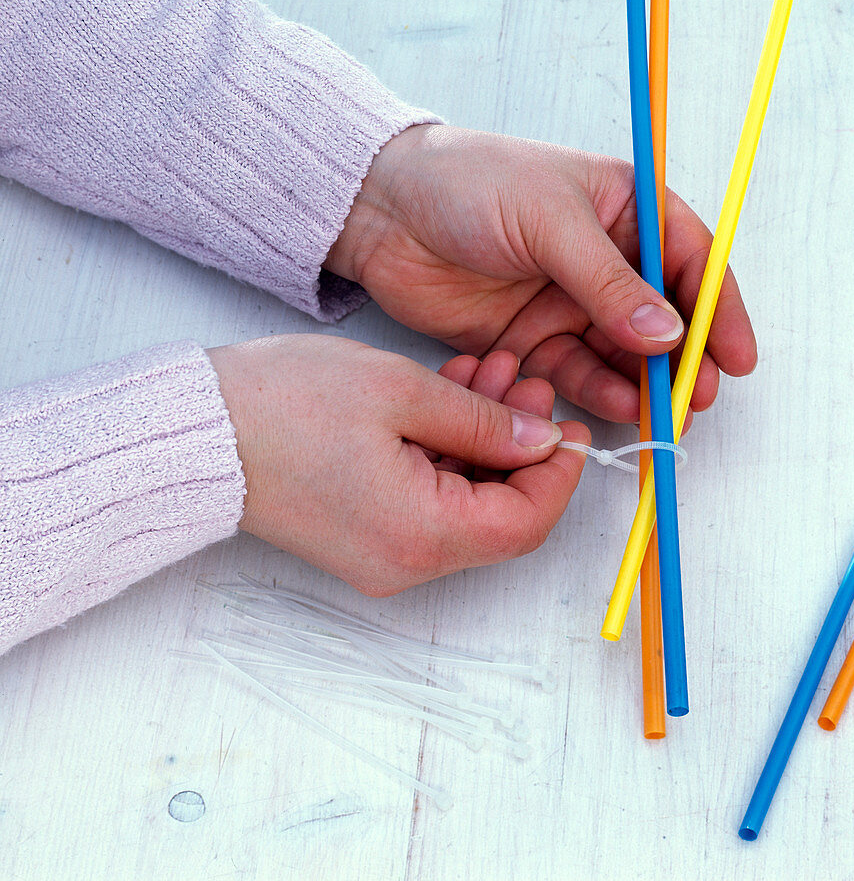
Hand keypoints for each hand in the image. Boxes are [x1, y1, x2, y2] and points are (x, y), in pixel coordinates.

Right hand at [207, 335, 588, 595]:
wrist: (195, 433)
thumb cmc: (282, 406)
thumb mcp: (401, 391)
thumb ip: (485, 421)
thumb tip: (542, 439)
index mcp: (421, 536)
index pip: (526, 523)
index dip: (561, 475)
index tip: (572, 426)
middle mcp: (406, 563)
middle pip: (500, 518)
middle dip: (524, 449)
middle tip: (529, 383)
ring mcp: (384, 557)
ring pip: (467, 506)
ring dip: (486, 443)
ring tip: (491, 375)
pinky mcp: (366, 539)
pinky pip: (431, 503)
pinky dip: (449, 454)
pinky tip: (453, 397)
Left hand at [324, 125, 755, 423]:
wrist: (384, 213)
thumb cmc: (466, 183)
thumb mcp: (549, 220)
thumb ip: (608, 281)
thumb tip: (668, 332)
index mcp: (623, 209)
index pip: (690, 261)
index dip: (720, 310)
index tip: (737, 357)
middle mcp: (603, 259)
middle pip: (661, 317)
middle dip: (683, 359)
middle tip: (696, 397)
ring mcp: (568, 301)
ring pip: (621, 353)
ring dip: (644, 383)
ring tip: (660, 412)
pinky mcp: (532, 337)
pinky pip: (575, 372)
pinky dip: (596, 392)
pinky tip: (615, 407)